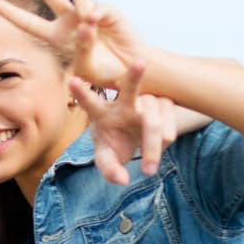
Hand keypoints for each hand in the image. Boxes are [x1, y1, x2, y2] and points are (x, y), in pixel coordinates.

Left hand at [0, 0, 146, 88]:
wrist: (128, 70)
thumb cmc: (103, 72)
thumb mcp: (84, 66)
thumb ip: (81, 45)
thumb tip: (87, 19)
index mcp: (55, 36)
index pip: (28, 23)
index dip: (11, 13)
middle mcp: (68, 20)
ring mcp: (87, 13)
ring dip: (81, 12)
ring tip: (89, 28)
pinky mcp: (107, 11)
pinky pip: (95, 6)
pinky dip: (93, 14)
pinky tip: (96, 23)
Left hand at [72, 62, 177, 184]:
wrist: (137, 137)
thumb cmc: (115, 143)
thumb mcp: (107, 157)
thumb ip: (109, 169)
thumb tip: (121, 180)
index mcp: (101, 112)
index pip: (89, 102)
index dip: (81, 93)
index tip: (72, 81)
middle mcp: (123, 102)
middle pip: (129, 88)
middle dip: (134, 76)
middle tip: (141, 63)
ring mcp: (146, 100)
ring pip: (153, 117)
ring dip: (152, 146)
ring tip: (149, 170)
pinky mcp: (166, 104)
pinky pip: (171, 122)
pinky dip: (166, 140)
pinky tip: (161, 147)